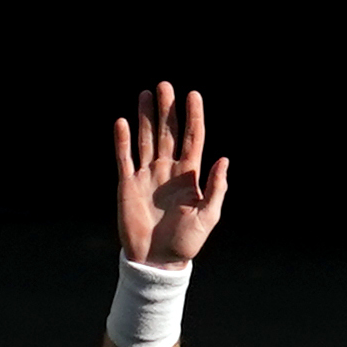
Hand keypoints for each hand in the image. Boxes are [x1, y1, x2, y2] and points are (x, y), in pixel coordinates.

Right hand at [114, 81, 228, 268]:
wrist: (157, 261)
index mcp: (189, 175)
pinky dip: (122, 141)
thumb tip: (223, 159)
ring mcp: (146, 175)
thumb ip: (216, 189)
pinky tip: (122, 122)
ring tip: (146, 94)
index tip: (193, 94)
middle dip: (167, 109)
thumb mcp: (207, 217)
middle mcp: (167, 170)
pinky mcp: (127, 185)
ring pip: (146, 139)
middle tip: (165, 85)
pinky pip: (124, 158)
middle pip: (167, 133)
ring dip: (146, 117)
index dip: (193, 117)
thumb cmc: (186, 242)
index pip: (192, 138)